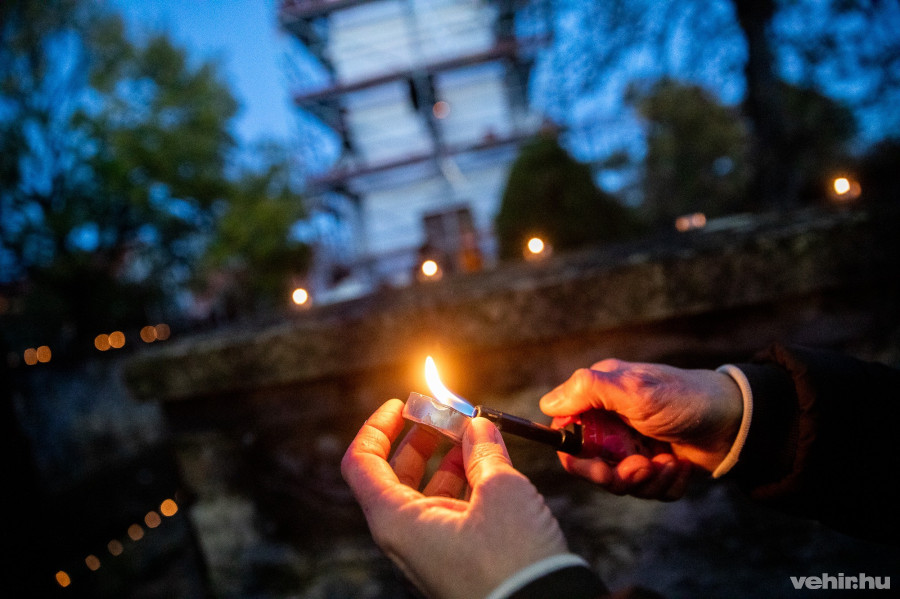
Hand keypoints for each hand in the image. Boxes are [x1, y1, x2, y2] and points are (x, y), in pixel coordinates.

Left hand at [341, 399, 569, 598]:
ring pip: (425, 492)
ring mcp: (428, 550)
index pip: (362, 463)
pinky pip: (448, 512)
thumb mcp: (502, 491)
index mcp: (397, 521)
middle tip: (447, 413)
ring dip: (447, 457)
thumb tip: (478, 426)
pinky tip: (487, 464)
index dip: (378, 427)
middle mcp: (404, 536)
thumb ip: (484, 452)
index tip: (402, 404)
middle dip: (420, 437)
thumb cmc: (513, 561)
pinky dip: (463, 483)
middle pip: (394, 473)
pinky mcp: (454, 559)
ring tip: (475, 434)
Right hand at [540, 359, 742, 498]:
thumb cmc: (685, 397)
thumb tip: (547, 405)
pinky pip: (648, 491)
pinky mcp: (656, 467)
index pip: (567, 432)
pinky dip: (665, 484)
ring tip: (668, 463)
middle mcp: (613, 422)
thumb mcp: (634, 389)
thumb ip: (588, 391)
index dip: (575, 454)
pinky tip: (680, 467)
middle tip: (639, 469)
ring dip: (645, 479)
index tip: (597, 465)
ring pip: (620, 482)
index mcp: (601, 397)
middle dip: (615, 474)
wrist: (738, 421)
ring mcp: (635, 446)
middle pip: (590, 464)